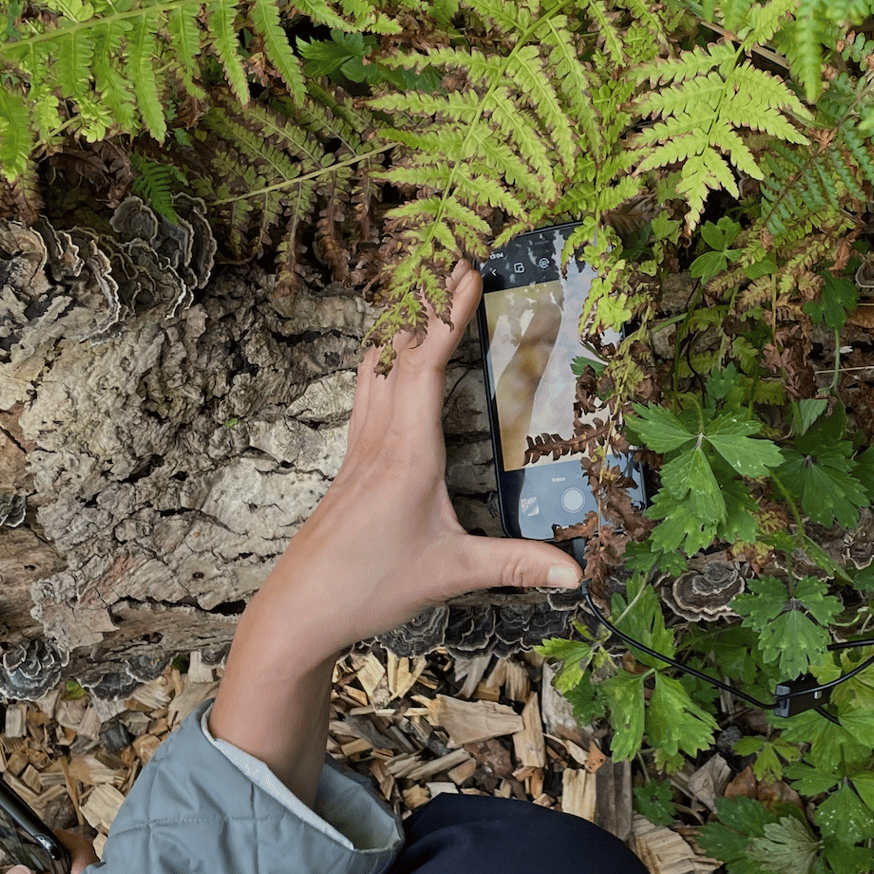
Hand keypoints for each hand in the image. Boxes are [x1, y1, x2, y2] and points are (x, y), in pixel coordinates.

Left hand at [227, 259, 582, 680]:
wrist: (298, 611)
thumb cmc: (368, 586)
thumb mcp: (450, 572)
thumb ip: (515, 564)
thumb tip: (576, 575)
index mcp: (407, 453)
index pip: (425, 365)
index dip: (448, 316)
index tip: (469, 272)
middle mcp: (378, 440)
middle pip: (398, 351)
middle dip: (428, 303)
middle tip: (455, 262)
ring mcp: (357, 450)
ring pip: (373, 368)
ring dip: (400, 327)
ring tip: (423, 294)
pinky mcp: (349, 465)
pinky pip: (366, 394)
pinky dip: (383, 362)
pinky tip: (390, 363)